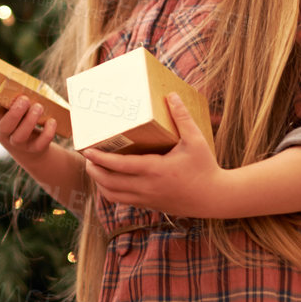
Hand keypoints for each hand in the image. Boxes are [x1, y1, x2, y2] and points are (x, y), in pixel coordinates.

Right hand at [0, 90, 57, 161]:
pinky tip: (52, 121)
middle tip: (24, 100)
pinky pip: (40, 143)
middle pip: (5, 126)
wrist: (30, 149)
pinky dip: (47, 133)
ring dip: (31, 120)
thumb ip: (1, 82)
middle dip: (15, 113)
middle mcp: (4, 131)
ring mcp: (18, 142)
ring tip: (38, 106)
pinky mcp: (33, 148)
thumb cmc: (16, 118)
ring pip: (21, 135)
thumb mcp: (6, 103)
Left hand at [81, 94, 226, 217]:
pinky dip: (111, 191)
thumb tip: (172, 96)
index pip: (120, 166)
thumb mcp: (196, 140)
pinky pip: (122, 201)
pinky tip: (109, 181)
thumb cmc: (205, 167)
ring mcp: (147, 198)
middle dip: (94, 170)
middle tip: (86, 156)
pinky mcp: (149, 205)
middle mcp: (147, 187)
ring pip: (113, 195)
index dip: (101, 158)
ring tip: (94, 168)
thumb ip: (182, 118)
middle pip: (109, 182)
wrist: (214, 198)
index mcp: (155, 170)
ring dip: (100, 182)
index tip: (87, 150)